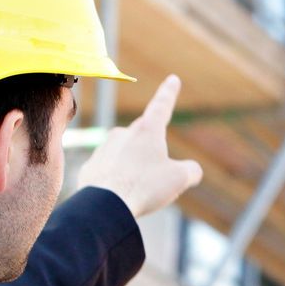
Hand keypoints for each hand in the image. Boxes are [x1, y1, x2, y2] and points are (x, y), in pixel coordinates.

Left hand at [77, 73, 204, 217]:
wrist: (106, 206)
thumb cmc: (145, 188)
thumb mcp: (179, 179)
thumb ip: (191, 171)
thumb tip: (193, 170)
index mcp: (147, 131)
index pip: (162, 106)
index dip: (169, 93)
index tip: (173, 79)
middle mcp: (123, 133)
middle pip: (143, 138)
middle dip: (151, 152)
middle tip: (156, 177)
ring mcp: (104, 149)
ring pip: (124, 156)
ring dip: (133, 169)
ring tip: (137, 192)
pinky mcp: (91, 167)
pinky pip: (109, 172)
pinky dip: (116, 182)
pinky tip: (119, 197)